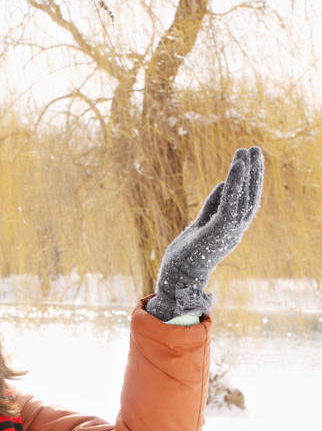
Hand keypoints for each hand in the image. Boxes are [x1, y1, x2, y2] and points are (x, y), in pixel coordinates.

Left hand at [146, 147, 263, 320]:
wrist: (176, 281)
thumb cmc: (184, 258)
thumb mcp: (199, 225)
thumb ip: (211, 207)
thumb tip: (223, 185)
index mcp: (229, 231)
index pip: (245, 203)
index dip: (249, 182)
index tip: (248, 162)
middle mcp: (234, 231)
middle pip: (250, 198)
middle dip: (254, 173)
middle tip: (255, 149)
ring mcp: (229, 232)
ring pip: (244, 197)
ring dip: (246, 172)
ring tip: (247, 150)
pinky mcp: (219, 229)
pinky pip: (232, 201)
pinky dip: (236, 181)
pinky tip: (237, 164)